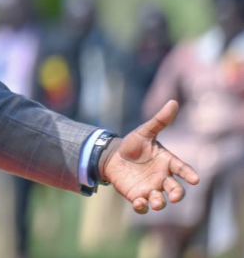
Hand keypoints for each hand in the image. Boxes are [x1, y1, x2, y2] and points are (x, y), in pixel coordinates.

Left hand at [99, 99, 199, 213]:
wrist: (113, 156)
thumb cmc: (133, 144)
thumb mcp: (145, 131)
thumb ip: (159, 120)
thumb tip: (173, 102)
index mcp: (167, 162)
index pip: (182, 169)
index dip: (189, 174)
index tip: (196, 179)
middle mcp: (162, 178)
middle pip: (176, 190)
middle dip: (178, 194)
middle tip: (175, 196)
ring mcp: (151, 188)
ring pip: (160, 200)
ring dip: (160, 202)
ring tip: (156, 200)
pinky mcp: (137, 196)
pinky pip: (143, 205)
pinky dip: (142, 206)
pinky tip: (138, 202)